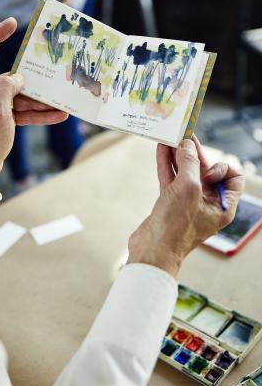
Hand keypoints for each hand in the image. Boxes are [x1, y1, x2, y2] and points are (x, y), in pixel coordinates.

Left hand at [0, 18, 67, 188]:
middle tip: (55, 76)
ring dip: (41, 101)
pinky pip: (23, 111)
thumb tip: (19, 76)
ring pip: (21, 97)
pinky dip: (38, 114)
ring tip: (63, 103)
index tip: (13, 24)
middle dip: (34, 81)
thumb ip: (8, 89)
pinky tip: (57, 115)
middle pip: (12, 78)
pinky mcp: (3, 118)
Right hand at [128, 136, 243, 277]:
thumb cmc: (176, 226)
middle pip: (205, 171)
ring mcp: (187, 203)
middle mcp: (207, 203)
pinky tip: (161, 150)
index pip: (233, 177)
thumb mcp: (188, 189)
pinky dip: (167, 164)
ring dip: (177, 155)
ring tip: (170, 137)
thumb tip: (187, 146)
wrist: (153, 250)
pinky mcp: (170, 203)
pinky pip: (171, 179)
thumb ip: (189, 163)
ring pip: (185, 173)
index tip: (205, 170)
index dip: (221, 168)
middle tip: (184, 135)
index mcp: (222, 205)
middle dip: (195, 153)